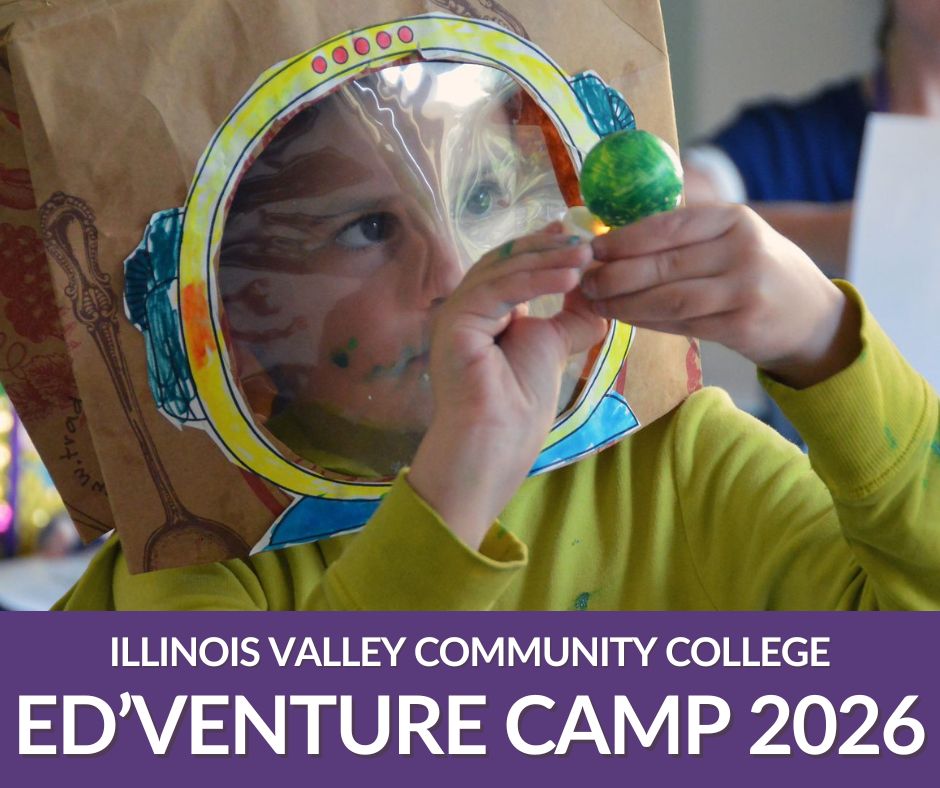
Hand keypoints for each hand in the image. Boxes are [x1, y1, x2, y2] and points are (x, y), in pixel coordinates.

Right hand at [409, 229, 605, 548]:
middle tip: (586, 242)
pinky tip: (569, 279)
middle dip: (548, 248)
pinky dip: (535, 280)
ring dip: (547, 260)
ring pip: (502, 271)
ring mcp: (457, 313)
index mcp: (486, 313)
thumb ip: (570, 318)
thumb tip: (595, 289)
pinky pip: (498, 290)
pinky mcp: (456, 322)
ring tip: (586, 257)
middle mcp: (467, 308)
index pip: (512, 267)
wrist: (497, 441)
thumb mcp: (555, 347)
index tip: (578, 237)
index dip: (543, 248)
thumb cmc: (519, 405)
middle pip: (505, 262)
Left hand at [582, 204, 860, 387]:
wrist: (811, 316)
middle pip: (663, 263)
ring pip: (668, 297)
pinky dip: (648, 321)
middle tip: (584, 280)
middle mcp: (742, 249)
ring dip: (625, 302)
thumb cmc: (757, 272)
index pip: (667, 226)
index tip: (591, 248)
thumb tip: (613, 240)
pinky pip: (682, 324)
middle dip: (615, 274)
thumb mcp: (732, 239)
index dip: (623, 239)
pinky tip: (625, 318)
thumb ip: (686, 236)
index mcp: (733, 219)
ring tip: (596, 302)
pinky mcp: (742, 325)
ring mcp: (744, 289)